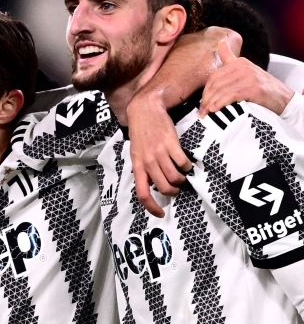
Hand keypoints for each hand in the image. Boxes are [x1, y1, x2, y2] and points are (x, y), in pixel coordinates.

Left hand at [128, 92, 189, 218]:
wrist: (145, 110)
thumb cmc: (141, 133)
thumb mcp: (136, 153)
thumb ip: (143, 168)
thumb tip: (151, 184)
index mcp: (137, 166)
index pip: (142, 194)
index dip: (152, 207)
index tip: (161, 213)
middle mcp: (147, 163)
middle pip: (164, 188)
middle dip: (174, 191)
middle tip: (177, 186)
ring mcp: (159, 154)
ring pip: (176, 177)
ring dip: (182, 179)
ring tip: (182, 175)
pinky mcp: (171, 145)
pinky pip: (183, 164)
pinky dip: (187, 167)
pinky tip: (186, 163)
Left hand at [200, 40, 293, 116]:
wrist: (283, 98)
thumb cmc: (262, 88)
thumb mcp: (246, 71)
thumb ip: (230, 59)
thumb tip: (220, 42)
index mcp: (240, 62)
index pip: (214, 76)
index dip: (205, 91)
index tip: (201, 103)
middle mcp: (244, 67)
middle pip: (216, 83)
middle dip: (206, 98)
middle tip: (202, 111)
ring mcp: (249, 77)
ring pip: (222, 90)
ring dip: (211, 103)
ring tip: (206, 113)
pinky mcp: (254, 88)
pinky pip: (231, 95)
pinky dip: (220, 103)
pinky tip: (215, 109)